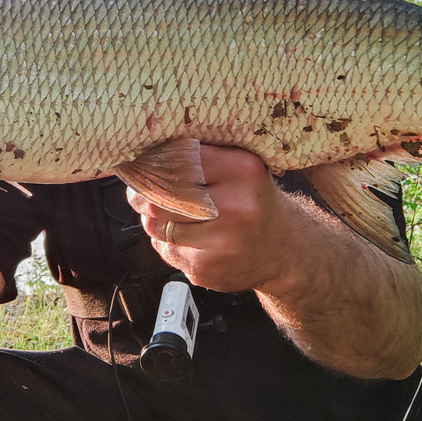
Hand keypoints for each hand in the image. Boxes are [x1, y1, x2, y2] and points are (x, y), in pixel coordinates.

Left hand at [128, 144, 299, 292]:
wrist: (282, 248)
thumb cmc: (253, 201)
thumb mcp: (240, 166)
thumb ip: (203, 155)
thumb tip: (149, 151)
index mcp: (242, 171)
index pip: (177, 161)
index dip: (153, 164)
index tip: (141, 165)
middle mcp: (234, 207)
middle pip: (162, 198)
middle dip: (144, 195)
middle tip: (139, 192)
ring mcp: (220, 243)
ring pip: (158, 227)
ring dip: (154, 220)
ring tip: (168, 214)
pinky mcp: (207, 270)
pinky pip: (167, 251)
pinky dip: (169, 243)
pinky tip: (189, 238)